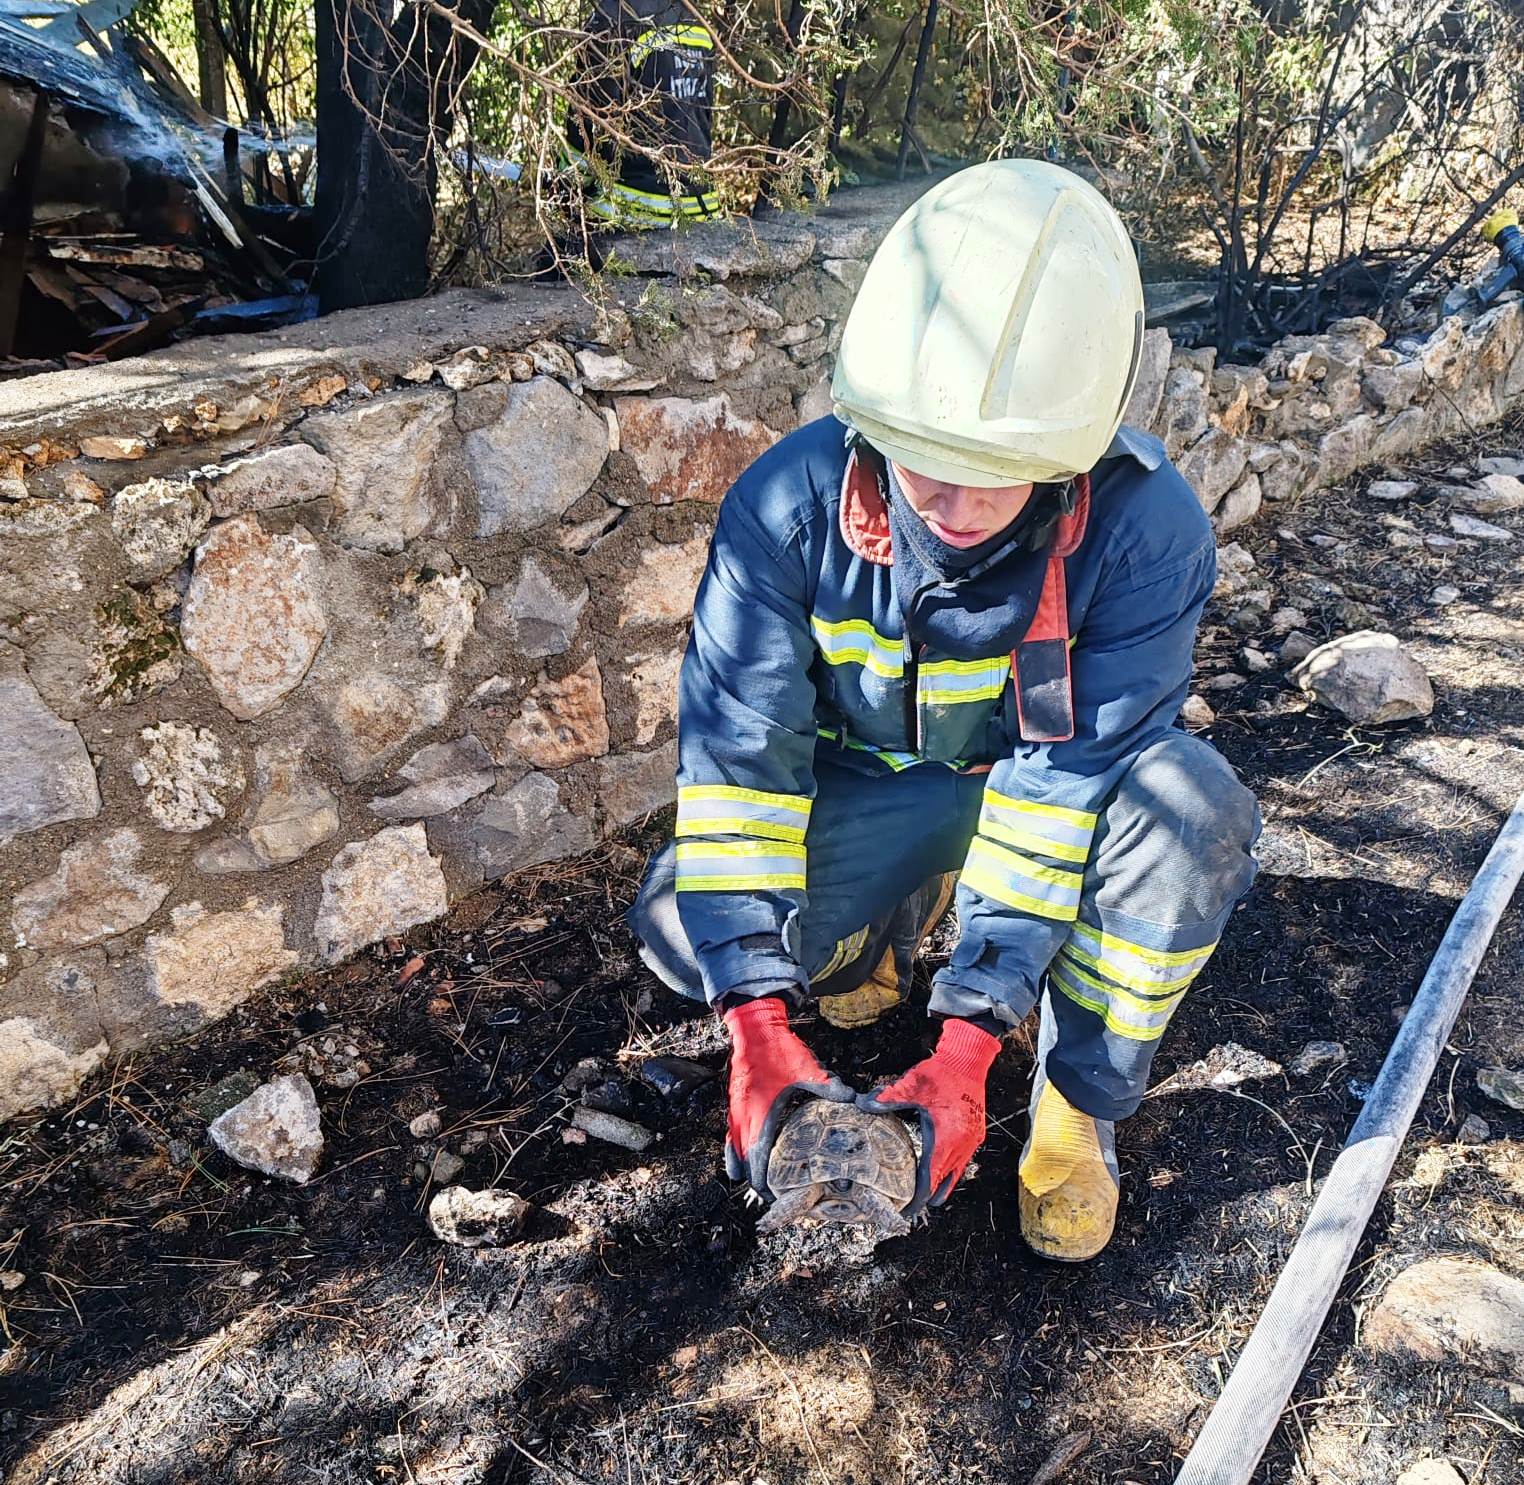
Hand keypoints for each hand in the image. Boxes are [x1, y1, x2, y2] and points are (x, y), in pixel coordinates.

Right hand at [723, 996, 854, 1196]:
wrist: (754, 1028)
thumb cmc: (778, 1050)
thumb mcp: (808, 1068)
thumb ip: (830, 1086)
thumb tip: (853, 1099)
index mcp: (761, 1112)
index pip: (757, 1157)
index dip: (763, 1180)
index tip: (773, 1195)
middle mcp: (743, 1115)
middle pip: (742, 1159)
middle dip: (754, 1180)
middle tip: (769, 1196)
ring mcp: (735, 1110)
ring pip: (734, 1148)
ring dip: (743, 1166)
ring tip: (755, 1184)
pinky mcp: (734, 1103)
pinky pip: (731, 1134)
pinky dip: (735, 1150)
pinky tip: (738, 1159)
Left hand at [858, 1018, 1000, 1214]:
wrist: (969, 1060)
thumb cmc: (940, 1074)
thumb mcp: (910, 1085)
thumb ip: (886, 1099)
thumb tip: (861, 1105)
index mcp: (944, 1140)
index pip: (930, 1180)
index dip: (917, 1199)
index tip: (905, 1211)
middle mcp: (961, 1146)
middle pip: (944, 1183)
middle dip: (928, 1197)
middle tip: (910, 1207)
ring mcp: (972, 1141)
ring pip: (956, 1174)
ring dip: (941, 1185)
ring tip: (925, 1196)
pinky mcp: (976, 1133)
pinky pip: (963, 1161)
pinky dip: (950, 1169)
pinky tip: (940, 1168)